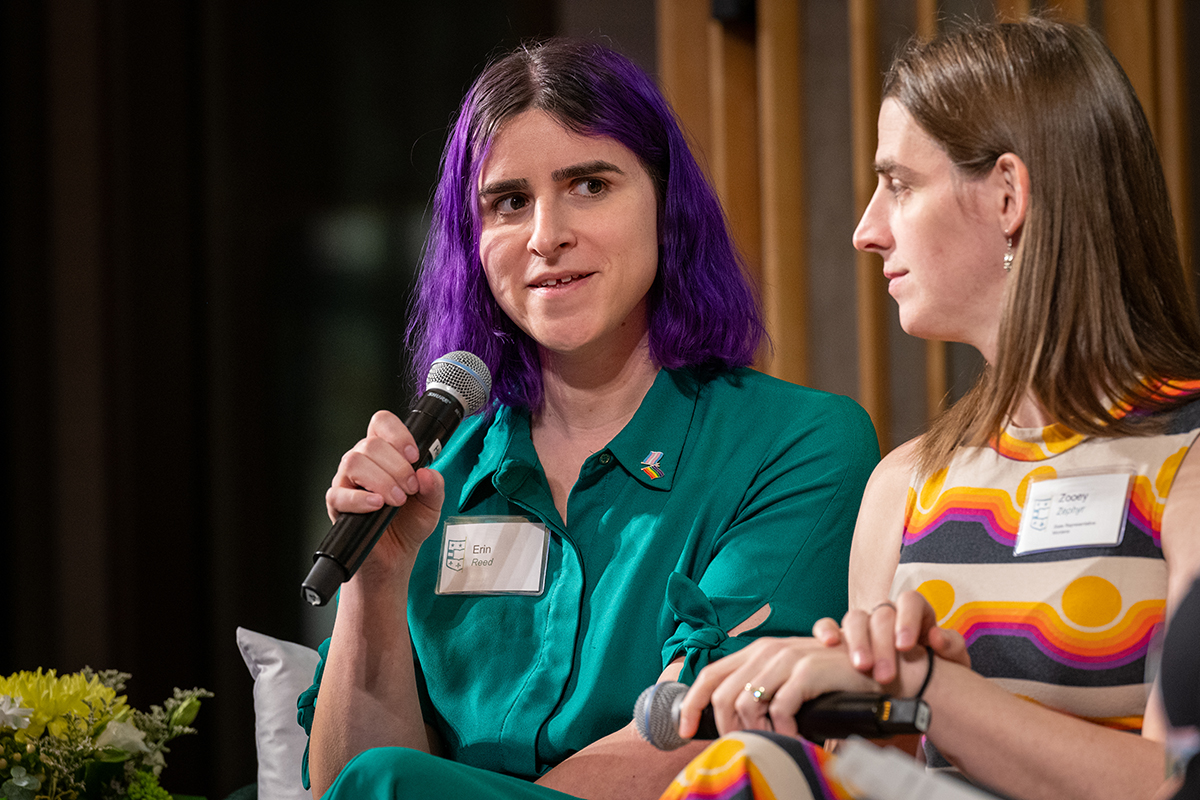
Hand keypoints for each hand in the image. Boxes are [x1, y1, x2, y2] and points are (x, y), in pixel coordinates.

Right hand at [325, 410, 445, 576]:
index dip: (398, 434)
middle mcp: (363, 462)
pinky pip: (339, 494)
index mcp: (384, 454)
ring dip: (381, 480)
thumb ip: (435, 487)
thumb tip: (428, 473)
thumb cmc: (409, 524)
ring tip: (397, 499)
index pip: (381, 423)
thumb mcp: (432, 504)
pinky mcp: (337, 505)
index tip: (414, 455)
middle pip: (370, 443)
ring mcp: (347, 482)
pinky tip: (377, 505)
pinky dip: (360, 498)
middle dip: (397, 466)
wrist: (396, 555)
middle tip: (411, 487)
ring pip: (353, 462)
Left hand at [677, 637, 881, 739]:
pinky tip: (795, 736)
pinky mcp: (807, 670)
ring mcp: (786, 658)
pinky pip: (779, 709)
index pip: (709, 674)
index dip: (692, 703)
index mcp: (756, 651)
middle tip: (745, 745)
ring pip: (745, 703)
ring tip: (774, 739)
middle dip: (725, 728)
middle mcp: (766, 650)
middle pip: (720, 694)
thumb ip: (762, 690)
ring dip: (756, 731)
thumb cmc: (831, 679)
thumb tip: (731, 720)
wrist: (878, 667)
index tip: (686, 729)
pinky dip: (783, 729)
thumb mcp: (789, 679)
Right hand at [812, 591, 969, 683]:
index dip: (906, 620)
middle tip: (884, 674)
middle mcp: (888, 614)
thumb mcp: (953, 661)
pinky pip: (828, 624)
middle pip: (881, 614)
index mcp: (916, 613)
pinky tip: (829, 644)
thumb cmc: (936, 670)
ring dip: (857, 642)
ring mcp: (864, 625)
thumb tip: (936, 638)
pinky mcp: (843, 637)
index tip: (905, 646)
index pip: (910, 601)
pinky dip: (826, 630)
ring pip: (855, 618)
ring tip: (861, 667)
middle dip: (881, 644)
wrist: (921, 687)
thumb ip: (951, 646)